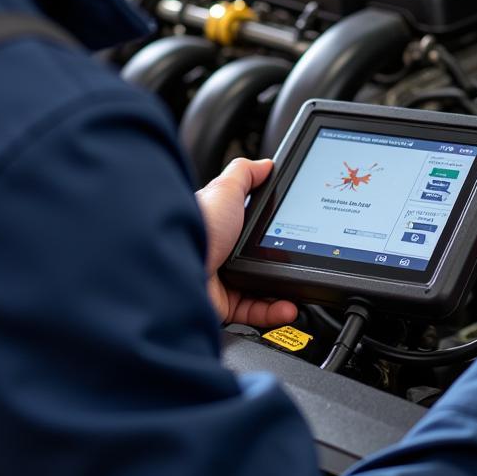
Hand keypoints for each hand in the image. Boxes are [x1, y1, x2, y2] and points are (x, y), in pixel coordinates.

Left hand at [197, 158, 297, 328]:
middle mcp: (221, 253)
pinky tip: (287, 306)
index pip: (253, 228)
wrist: (174, 265)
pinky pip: (254, 310)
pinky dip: (273, 311)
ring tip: (300, 290)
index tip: (296, 232)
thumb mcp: (225, 189)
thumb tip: (266, 164)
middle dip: (285, 264)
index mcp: (222, 226)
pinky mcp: (222, 305)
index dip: (275, 230)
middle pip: (261, 259)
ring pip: (261, 289)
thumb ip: (245, 175)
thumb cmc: (197, 225)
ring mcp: (221, 280)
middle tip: (303, 263)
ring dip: (284, 292)